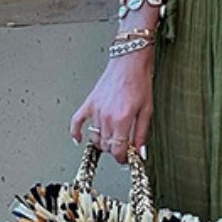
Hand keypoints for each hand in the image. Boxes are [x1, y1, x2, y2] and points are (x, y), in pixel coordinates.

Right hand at [70, 50, 153, 164]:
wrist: (129, 62)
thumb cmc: (139, 81)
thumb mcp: (147, 110)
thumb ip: (141, 133)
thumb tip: (140, 151)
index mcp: (121, 119)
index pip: (118, 149)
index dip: (123, 158)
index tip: (127, 159)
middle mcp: (106, 116)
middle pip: (105, 146)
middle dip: (115, 151)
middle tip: (123, 149)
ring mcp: (95, 110)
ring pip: (94, 137)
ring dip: (102, 143)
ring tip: (111, 141)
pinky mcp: (89, 103)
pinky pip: (76, 121)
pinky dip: (75, 132)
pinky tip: (78, 140)